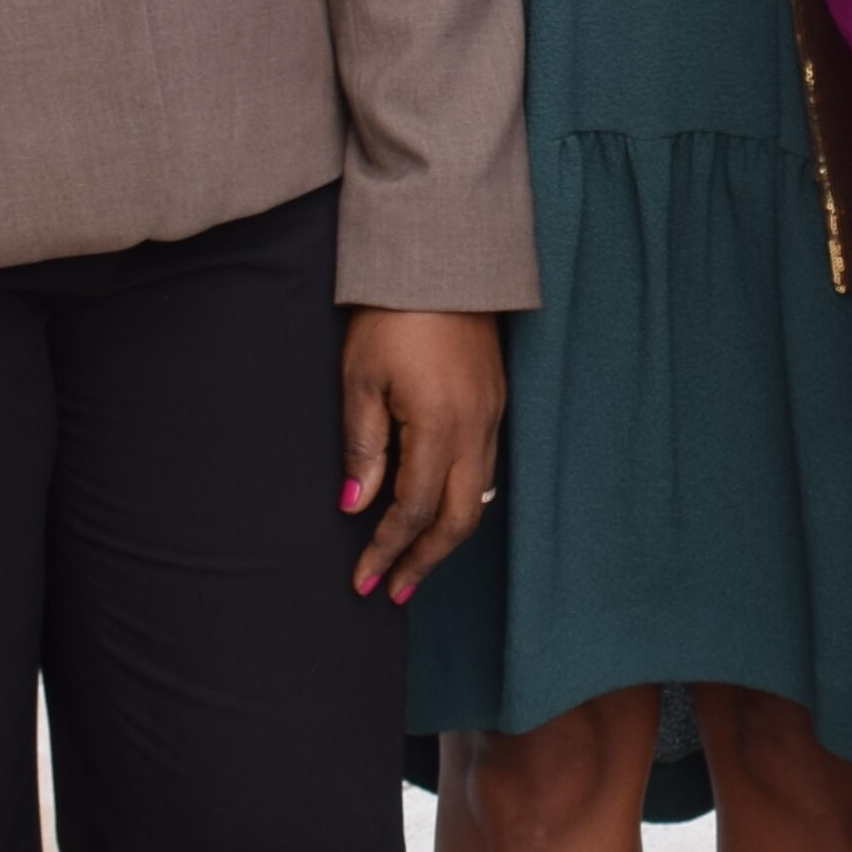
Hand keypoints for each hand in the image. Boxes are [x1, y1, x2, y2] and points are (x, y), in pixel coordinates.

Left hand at [343, 307, 507, 602]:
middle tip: (394, 591)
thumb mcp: (360, 378)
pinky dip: (462, 502)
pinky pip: (486, 470)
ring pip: (478, 499)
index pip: (411, 510)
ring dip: (446, 537)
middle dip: (424, 562)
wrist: (445, 260)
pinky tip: (441, 509)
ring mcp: (493, 416)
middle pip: (457, 520)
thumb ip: (362, 447)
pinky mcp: (497, 403)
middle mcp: (476, 429)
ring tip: (415, 563)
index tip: (362, 581)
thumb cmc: (393, 314)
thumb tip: (355, 504)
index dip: (385, 551)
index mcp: (438, 426)